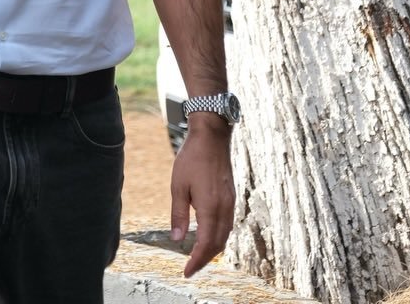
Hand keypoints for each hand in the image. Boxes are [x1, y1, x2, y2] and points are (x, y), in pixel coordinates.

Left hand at [169, 116, 234, 277]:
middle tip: (190, 269)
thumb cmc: (192, 158)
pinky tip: (208, 237)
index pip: (206, 243)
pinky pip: (228, 224)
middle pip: (218, 244)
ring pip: (225, 235)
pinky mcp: (231, 197)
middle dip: (205, 259)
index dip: (197, 260)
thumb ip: (179, 214)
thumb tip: (178, 239)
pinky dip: (219, 237)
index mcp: (211, 207)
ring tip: (198, 257)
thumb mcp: (178, 186)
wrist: (212, 137)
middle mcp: (224, 208)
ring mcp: (230, 203)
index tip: (187, 272)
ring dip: (213, 249)